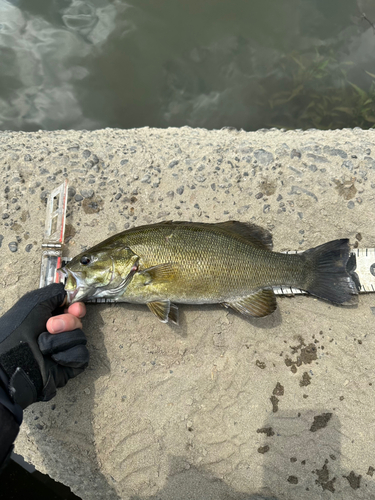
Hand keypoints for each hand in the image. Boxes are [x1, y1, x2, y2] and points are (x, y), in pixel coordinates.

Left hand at [0, 284, 88, 408]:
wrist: (13, 362)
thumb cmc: (19, 331)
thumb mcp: (34, 302)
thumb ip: (55, 292)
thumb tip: (69, 295)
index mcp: (49, 317)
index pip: (73, 309)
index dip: (77, 307)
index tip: (74, 308)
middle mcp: (58, 333)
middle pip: (79, 322)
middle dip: (68, 322)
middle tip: (50, 326)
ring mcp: (64, 349)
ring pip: (81, 338)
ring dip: (63, 340)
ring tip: (44, 346)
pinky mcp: (69, 365)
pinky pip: (81, 355)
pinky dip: (67, 355)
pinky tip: (54, 357)